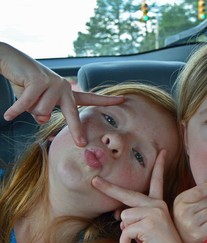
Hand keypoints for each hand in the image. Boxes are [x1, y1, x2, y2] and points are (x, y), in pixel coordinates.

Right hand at [0, 42, 124, 146]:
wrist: (10, 60)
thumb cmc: (25, 84)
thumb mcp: (37, 103)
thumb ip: (43, 114)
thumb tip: (42, 120)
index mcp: (67, 92)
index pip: (89, 98)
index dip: (105, 101)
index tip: (123, 100)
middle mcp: (64, 87)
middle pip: (72, 114)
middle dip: (76, 131)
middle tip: (82, 145)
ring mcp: (53, 83)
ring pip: (41, 113)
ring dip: (28, 108)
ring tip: (24, 97)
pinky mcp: (39, 81)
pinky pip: (28, 106)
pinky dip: (16, 111)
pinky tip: (9, 115)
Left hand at [92, 150, 187, 242]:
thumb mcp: (146, 229)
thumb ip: (136, 218)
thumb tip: (119, 216)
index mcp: (159, 204)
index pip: (158, 181)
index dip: (159, 166)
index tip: (162, 152)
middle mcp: (158, 205)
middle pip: (127, 194)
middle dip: (108, 188)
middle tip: (94, 181)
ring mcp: (154, 212)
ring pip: (124, 217)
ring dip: (125, 234)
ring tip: (138, 242)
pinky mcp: (149, 222)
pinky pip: (124, 231)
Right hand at [173, 183, 206, 242]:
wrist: (182, 236)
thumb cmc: (186, 213)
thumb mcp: (186, 200)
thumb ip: (198, 190)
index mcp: (180, 201)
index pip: (198, 192)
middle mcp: (183, 213)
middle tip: (200, 209)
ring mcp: (190, 225)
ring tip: (201, 217)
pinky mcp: (197, 234)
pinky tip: (203, 225)